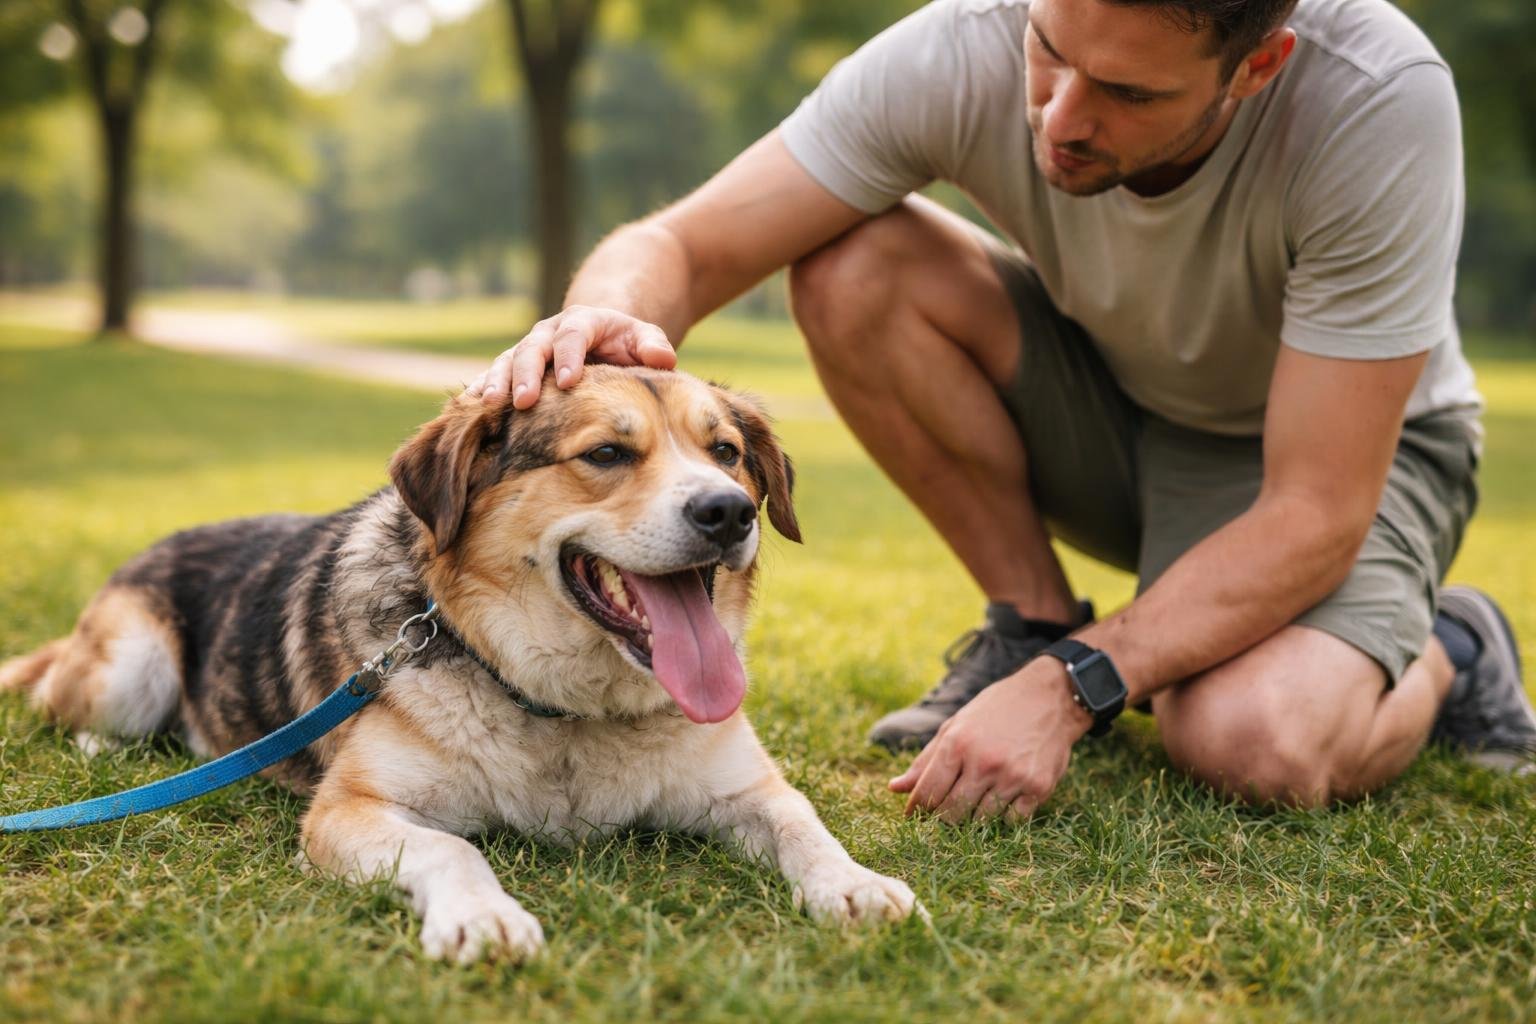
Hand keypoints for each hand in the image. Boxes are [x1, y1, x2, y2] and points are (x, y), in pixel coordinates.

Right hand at [466, 305, 677, 408]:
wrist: (602, 337)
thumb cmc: (627, 343)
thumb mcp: (645, 338)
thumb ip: (654, 345)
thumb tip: (661, 358)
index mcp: (582, 322)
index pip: (573, 335)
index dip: (569, 356)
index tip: (568, 382)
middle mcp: (549, 332)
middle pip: (533, 348)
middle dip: (526, 374)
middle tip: (523, 401)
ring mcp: (529, 349)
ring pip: (507, 362)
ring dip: (497, 382)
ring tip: (488, 405)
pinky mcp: (516, 368)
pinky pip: (495, 376)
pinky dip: (482, 390)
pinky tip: (469, 410)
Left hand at [889, 659, 1091, 823]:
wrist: (1049, 697)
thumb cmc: (996, 710)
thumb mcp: (956, 725)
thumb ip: (926, 760)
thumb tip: (895, 789)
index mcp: (957, 743)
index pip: (927, 792)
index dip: (917, 809)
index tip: (914, 815)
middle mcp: (984, 762)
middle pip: (951, 813)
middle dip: (944, 817)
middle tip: (947, 810)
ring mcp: (1013, 776)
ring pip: (981, 821)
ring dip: (975, 816)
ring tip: (978, 798)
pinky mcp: (1038, 787)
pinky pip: (1012, 821)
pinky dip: (1004, 816)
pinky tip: (1004, 798)